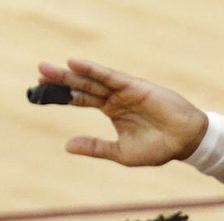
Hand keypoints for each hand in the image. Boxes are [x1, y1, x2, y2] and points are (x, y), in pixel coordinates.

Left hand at [35, 58, 209, 165]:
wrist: (185, 142)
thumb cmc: (158, 148)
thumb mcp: (121, 152)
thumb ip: (95, 147)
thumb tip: (66, 145)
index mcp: (112, 111)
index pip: (80, 99)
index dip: (61, 96)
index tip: (39, 93)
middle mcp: (115, 97)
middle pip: (81, 87)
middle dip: (60, 82)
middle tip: (38, 76)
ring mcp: (123, 90)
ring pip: (91, 80)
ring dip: (70, 74)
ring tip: (47, 70)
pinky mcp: (133, 86)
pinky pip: (109, 76)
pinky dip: (92, 70)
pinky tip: (74, 64)